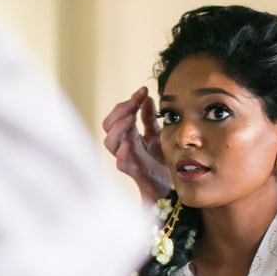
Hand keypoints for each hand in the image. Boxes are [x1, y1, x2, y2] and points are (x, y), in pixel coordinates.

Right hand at [101, 88, 168, 202]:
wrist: (168, 185)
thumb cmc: (159, 160)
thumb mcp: (156, 134)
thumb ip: (149, 118)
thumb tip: (146, 97)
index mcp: (128, 135)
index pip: (120, 114)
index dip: (129, 101)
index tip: (143, 91)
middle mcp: (124, 145)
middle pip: (108, 125)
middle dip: (120, 111)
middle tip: (134, 102)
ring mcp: (127, 158)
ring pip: (109, 142)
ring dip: (118, 128)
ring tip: (131, 117)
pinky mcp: (134, 171)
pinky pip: (120, 162)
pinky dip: (122, 152)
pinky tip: (129, 142)